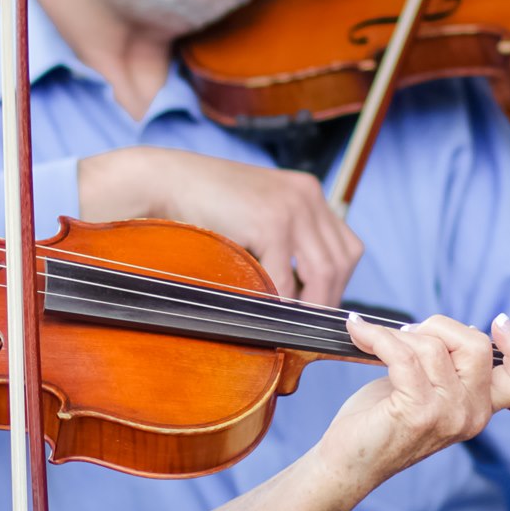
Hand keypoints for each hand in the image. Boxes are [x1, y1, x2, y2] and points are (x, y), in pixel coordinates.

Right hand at [79, 146, 362, 303]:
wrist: (164, 182)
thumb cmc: (201, 206)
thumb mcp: (254, 218)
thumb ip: (282, 243)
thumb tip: (299, 293)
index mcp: (307, 192)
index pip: (345, 247)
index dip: (337, 283)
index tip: (319, 309)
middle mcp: (308, 195)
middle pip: (342, 261)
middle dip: (328, 300)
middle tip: (307, 327)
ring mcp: (293, 206)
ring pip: (323, 272)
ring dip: (308, 307)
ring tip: (290, 327)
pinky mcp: (271, 222)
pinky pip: (285, 276)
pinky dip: (278, 300)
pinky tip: (265, 311)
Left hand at [315, 313, 509, 491]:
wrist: (349, 462)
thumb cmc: (381, 421)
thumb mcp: (425, 390)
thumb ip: (446, 364)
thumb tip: (450, 327)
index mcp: (479, 408)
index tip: (499, 322)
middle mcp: (471, 414)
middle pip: (477, 345)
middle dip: (437, 326)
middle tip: (407, 336)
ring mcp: (447, 415)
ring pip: (435, 347)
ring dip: (399, 335)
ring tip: (376, 340)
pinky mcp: (417, 413)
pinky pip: (402, 355)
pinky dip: (377, 337)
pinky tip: (359, 332)